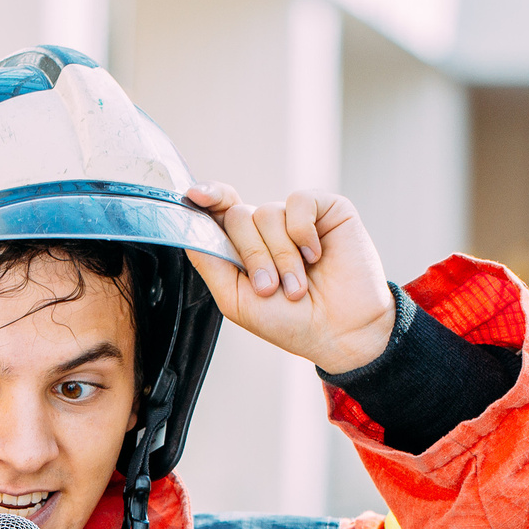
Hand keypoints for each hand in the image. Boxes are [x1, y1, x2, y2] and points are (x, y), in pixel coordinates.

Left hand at [183, 184, 395, 374]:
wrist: (340, 333)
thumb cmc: (290, 322)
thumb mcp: (236, 300)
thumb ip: (210, 264)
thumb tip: (187, 231)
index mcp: (244, 248)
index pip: (219, 211)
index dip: (207, 198)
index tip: (194, 195)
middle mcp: (268, 228)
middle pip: (237, 216)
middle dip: (252, 256)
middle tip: (271, 288)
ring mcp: (297, 217)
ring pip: (266, 213)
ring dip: (281, 257)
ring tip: (298, 287)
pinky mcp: (327, 209)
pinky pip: (298, 202)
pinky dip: (302, 233)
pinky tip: (317, 256)